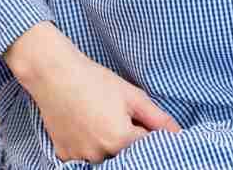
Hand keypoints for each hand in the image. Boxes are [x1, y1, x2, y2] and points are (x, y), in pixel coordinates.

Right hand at [7, 23, 180, 162]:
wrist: (53, 73)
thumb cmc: (94, 80)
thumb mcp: (131, 95)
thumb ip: (158, 119)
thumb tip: (179, 134)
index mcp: (121, 139)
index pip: (148, 147)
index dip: (146, 132)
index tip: (138, 120)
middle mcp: (101, 154)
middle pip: (126, 155)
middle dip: (127, 140)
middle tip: (113, 115)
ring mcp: (80, 157)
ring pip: (105, 158)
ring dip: (107, 145)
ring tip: (97, 118)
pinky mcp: (65, 155)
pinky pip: (84, 159)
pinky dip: (88, 147)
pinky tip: (84, 126)